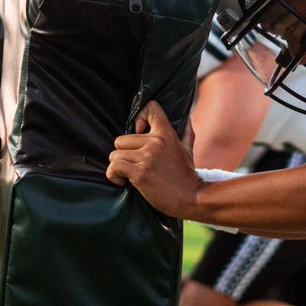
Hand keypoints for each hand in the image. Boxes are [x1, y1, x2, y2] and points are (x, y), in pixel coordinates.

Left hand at [108, 101, 203, 216]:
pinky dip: (113, 175)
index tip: (139, 131)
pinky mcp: (140, 173)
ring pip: (115, 155)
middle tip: (133, 165)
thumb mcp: (187, 149)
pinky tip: (122, 182)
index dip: (140, 117)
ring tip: (128, 175)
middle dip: (123, 154)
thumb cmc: (187, 174)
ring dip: (118, 167)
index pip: (151, 108)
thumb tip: (186, 118)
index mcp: (166, 133)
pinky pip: (114, 167)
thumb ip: (185, 132)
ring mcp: (147, 158)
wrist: (192, 197)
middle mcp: (155, 142)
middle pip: (121, 140)